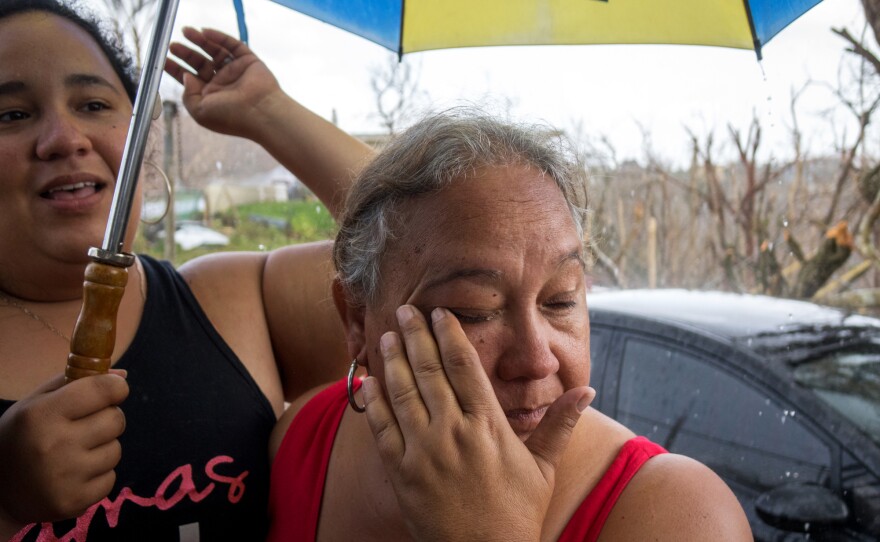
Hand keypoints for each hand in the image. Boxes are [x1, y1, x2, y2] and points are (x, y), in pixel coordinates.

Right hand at [0, 372, 127, 529]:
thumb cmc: (20, 437)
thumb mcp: (35, 403)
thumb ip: (76, 382)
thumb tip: (122, 374)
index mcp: (42, 414)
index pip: (102, 390)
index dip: (116, 387)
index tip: (114, 389)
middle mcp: (55, 445)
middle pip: (116, 419)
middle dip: (107, 418)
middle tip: (86, 425)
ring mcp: (66, 476)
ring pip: (116, 450)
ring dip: (103, 448)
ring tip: (76, 452)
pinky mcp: (75, 501)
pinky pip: (111, 478)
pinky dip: (98, 475)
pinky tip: (75, 474)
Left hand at [165, 27, 282, 139]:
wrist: (260, 113)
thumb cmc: (231, 117)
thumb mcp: (199, 110)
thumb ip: (187, 94)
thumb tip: (186, 76)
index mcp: (211, 96)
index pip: (190, 78)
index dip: (176, 69)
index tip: (165, 60)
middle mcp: (222, 83)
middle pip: (200, 63)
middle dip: (186, 53)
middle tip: (173, 45)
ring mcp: (235, 71)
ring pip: (214, 51)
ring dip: (199, 41)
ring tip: (186, 31)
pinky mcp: (248, 61)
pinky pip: (232, 45)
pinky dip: (218, 37)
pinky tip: (205, 32)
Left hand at [362, 305, 593, 541]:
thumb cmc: (517, 514)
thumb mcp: (544, 468)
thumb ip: (560, 425)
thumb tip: (588, 391)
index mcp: (488, 426)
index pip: (464, 367)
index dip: (450, 335)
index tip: (439, 313)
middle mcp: (453, 432)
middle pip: (430, 371)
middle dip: (416, 336)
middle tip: (406, 309)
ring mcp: (423, 451)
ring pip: (403, 392)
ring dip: (393, 360)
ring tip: (388, 335)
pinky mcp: (401, 472)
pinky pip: (382, 428)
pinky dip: (373, 401)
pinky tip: (368, 380)